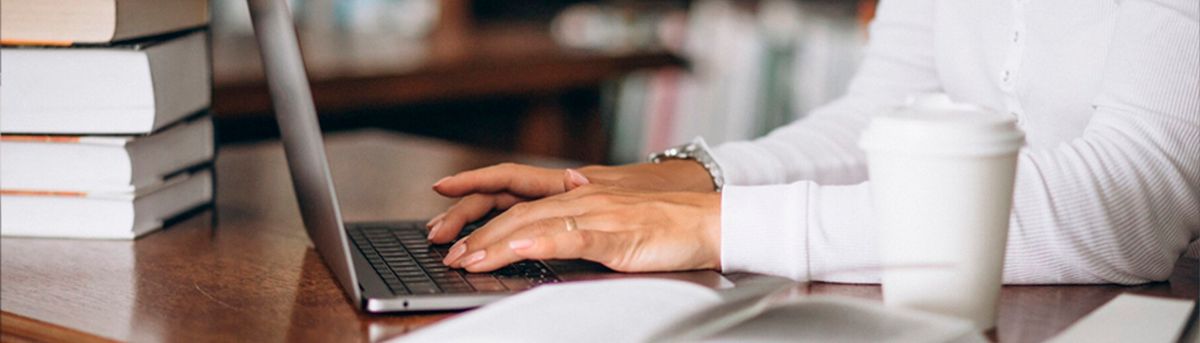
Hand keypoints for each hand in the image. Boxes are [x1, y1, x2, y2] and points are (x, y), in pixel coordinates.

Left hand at [427, 160, 714, 242]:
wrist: (712, 220)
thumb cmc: (668, 222)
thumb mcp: (616, 213)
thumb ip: (584, 210)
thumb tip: (560, 201)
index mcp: (579, 192)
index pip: (518, 193)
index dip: (479, 197)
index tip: (444, 208)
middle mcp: (582, 196)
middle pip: (516, 210)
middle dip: (477, 230)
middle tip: (446, 250)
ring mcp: (598, 213)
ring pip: (536, 222)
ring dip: (496, 241)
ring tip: (467, 259)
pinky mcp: (616, 234)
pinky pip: (571, 237)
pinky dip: (539, 242)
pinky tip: (516, 249)